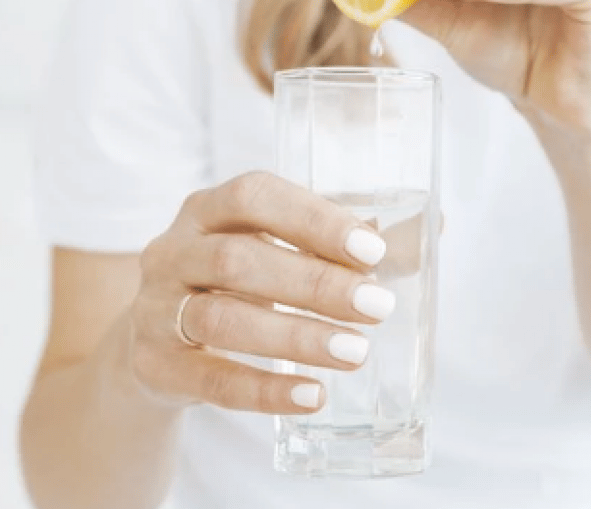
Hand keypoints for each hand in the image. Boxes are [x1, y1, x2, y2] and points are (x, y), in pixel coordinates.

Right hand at [124, 172, 393, 413]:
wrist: (153, 346)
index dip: (312, 219)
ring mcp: (154, 309)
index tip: (371, 251)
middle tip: (377, 308)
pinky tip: (313, 394)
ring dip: (295, 336)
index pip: (252, 196)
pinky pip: (208, 379)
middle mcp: (171, 251)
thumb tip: (437, 226)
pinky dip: (264, 389)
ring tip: (355, 353)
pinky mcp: (153, 365)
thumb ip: (343, 241)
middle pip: (237, 260)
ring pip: (220, 318)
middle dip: (314, 283)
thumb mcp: (275, 251)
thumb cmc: (237, 285)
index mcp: (206, 209)